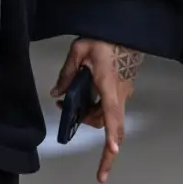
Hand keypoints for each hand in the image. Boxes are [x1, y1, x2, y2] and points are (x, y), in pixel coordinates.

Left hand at [51, 37, 143, 183]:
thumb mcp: (79, 51)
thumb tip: (57, 93)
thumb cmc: (103, 39)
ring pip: (108, 115)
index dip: (112, 136)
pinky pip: (110, 106)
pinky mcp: (123, 88)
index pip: (112, 115)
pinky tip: (83, 95)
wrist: (125, 31)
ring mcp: (124, 92)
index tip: (113, 152)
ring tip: (68, 101)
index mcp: (109, 86)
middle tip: (64, 110)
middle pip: (107, 122)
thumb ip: (67, 73)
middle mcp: (120, 94)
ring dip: (90, 114)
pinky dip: (96, 107)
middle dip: (86, 122)